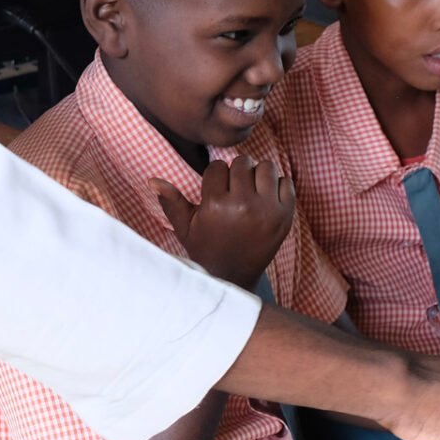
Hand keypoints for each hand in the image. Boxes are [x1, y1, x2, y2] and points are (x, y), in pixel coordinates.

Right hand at [151, 156, 293, 289]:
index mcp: (216, 205)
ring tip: (251, 191)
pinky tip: (266, 200)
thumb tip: (152, 180)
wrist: (234, 277)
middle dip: (236, 172)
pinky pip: (287, 182)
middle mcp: (243, 205)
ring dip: (257, 175)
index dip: (215, 176)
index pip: (218, 166)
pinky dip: (277, 187)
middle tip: (234, 189)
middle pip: (242, 162)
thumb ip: (171, 202)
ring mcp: (268, 210)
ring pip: (266, 167)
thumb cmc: (206, 249)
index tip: (215, 190)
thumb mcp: (185, 227)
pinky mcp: (285, 216)